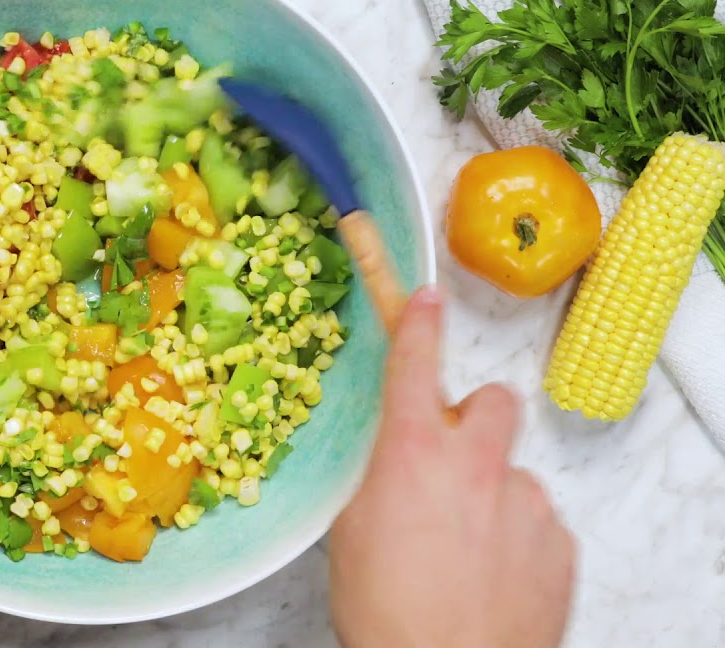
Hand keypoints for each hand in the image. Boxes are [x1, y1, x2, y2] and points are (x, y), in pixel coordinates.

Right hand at [329, 286, 575, 647]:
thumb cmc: (386, 611)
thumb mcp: (352, 533)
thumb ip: (377, 480)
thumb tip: (391, 465)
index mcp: (412, 454)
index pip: (415, 364)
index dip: (418, 324)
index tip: (424, 299)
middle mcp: (475, 465)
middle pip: (493, 403)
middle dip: (475, 421)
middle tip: (452, 462)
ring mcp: (525, 502)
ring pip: (513, 471)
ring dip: (492, 493)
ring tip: (465, 548)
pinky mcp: (559, 543)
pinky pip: (538, 520)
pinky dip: (517, 537)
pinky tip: (491, 575)